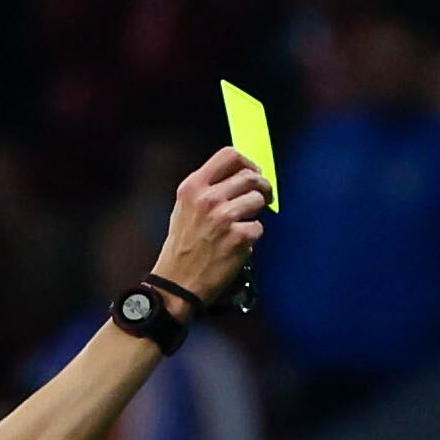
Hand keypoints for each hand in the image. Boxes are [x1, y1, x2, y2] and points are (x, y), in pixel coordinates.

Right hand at [149, 148, 271, 308]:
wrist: (176, 284)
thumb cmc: (182, 247)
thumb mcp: (185, 208)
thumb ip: (208, 188)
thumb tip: (240, 175)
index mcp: (193, 187)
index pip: (229, 155)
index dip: (248, 162)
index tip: (254, 172)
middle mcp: (208, 198)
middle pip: (250, 176)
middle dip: (261, 186)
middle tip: (263, 197)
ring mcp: (224, 217)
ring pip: (258, 199)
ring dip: (257, 212)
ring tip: (244, 224)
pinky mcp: (238, 238)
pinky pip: (259, 227)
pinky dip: (252, 237)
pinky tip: (238, 245)